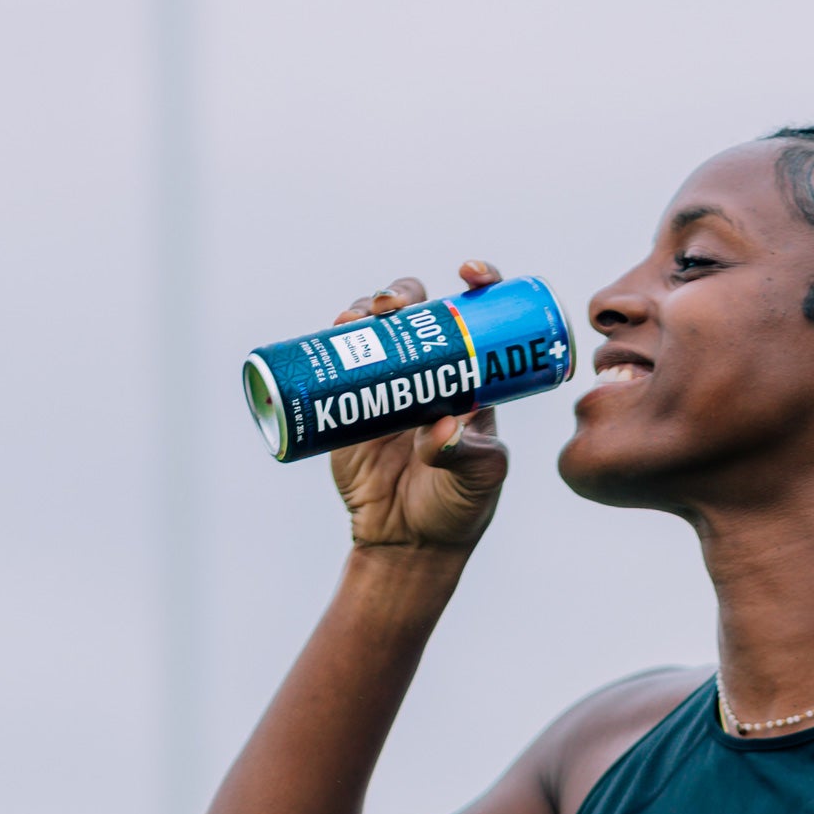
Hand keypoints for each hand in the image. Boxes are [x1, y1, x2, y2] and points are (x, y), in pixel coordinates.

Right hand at [330, 263, 509, 553]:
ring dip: (368, 307)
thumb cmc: (457, 507)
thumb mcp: (477, 480)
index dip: (479, 283)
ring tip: (361, 317)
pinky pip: (338, 361)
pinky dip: (334, 338)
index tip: (470, 272)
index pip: (478, 319)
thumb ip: (464, 455)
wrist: (407, 541)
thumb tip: (438, 430)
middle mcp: (429, 371)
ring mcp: (386, 383)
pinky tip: (336, 329)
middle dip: (405, 294)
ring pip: (375, 328)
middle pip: (417, 311)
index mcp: (471, 379)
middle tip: (396, 305)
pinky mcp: (349, 403)